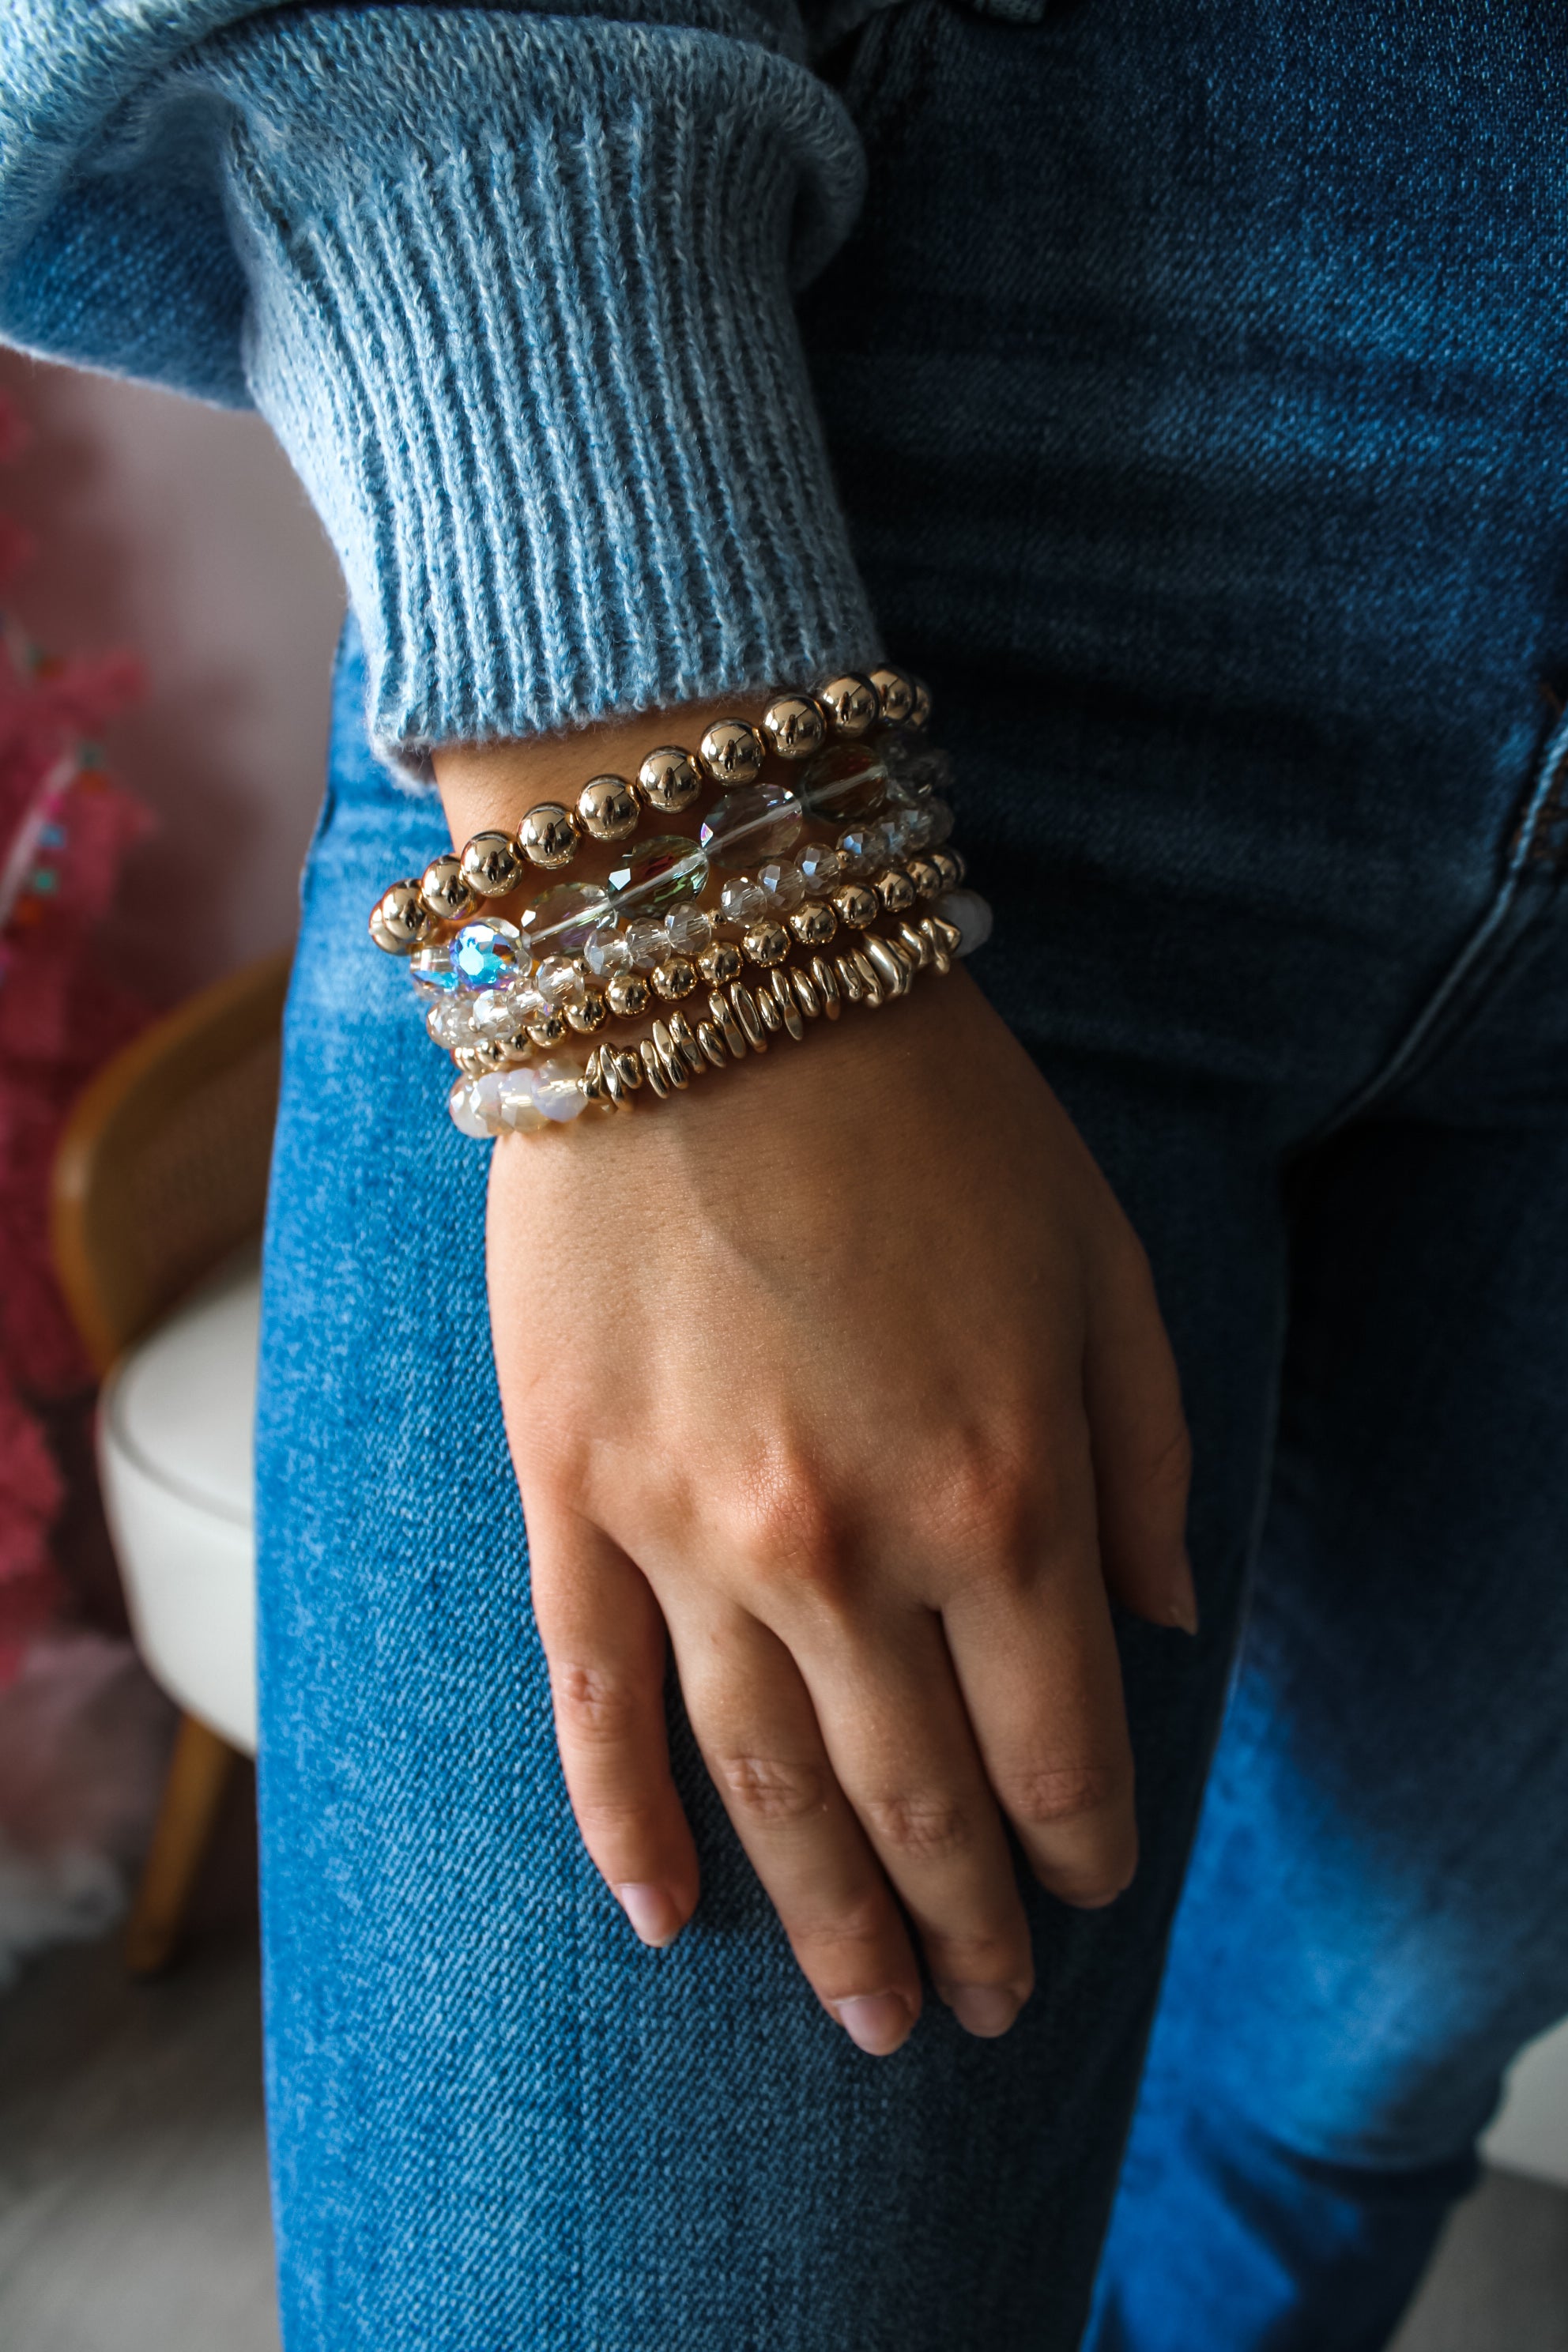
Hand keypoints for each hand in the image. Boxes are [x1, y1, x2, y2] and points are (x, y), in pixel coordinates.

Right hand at [441, 718, 1194, 2057]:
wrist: (708, 976)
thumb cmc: (930, 1109)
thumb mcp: (1101, 1263)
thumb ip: (1144, 1460)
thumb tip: (1163, 1628)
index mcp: (1003, 1493)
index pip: (1057, 1749)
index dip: (1078, 1849)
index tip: (1084, 1896)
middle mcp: (847, 1549)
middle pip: (916, 1803)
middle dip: (966, 1927)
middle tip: (982, 2012)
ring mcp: (689, 1533)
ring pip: (762, 1788)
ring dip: (823, 1924)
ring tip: (871, 2020)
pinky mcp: (570, 1492)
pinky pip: (592, 1702)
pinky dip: (626, 1826)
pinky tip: (664, 1920)